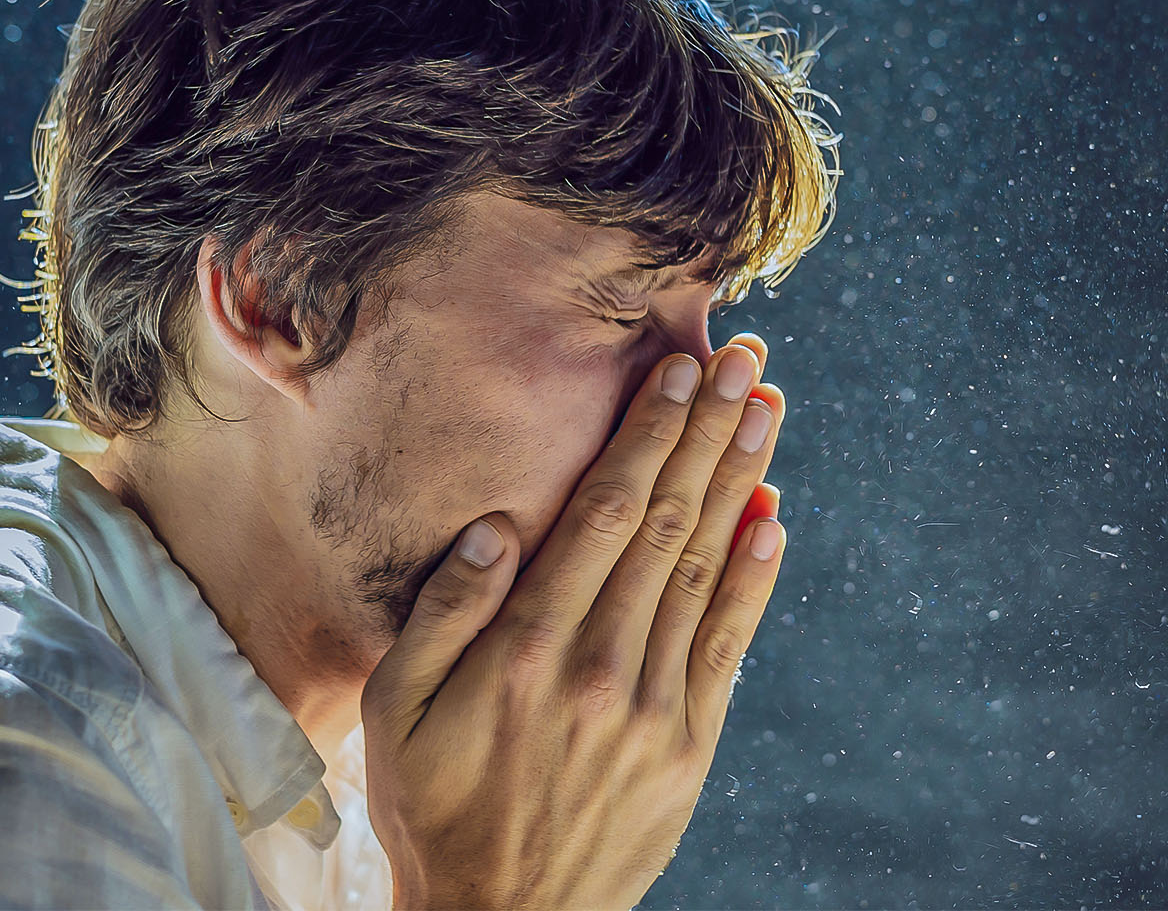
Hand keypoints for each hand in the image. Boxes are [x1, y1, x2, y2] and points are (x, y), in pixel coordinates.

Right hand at [360, 334, 787, 910]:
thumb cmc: (433, 808)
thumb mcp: (394, 713)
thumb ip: (442, 615)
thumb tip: (496, 528)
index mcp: (526, 649)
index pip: (603, 514)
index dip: (645, 435)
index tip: (676, 370)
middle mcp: (599, 667)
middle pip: (666, 524)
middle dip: (707, 432)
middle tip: (744, 359)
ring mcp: (653, 709)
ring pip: (704, 570)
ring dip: (740, 482)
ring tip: (766, 410)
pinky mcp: (688, 747)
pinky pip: (728, 646)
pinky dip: (753, 579)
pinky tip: (773, 520)